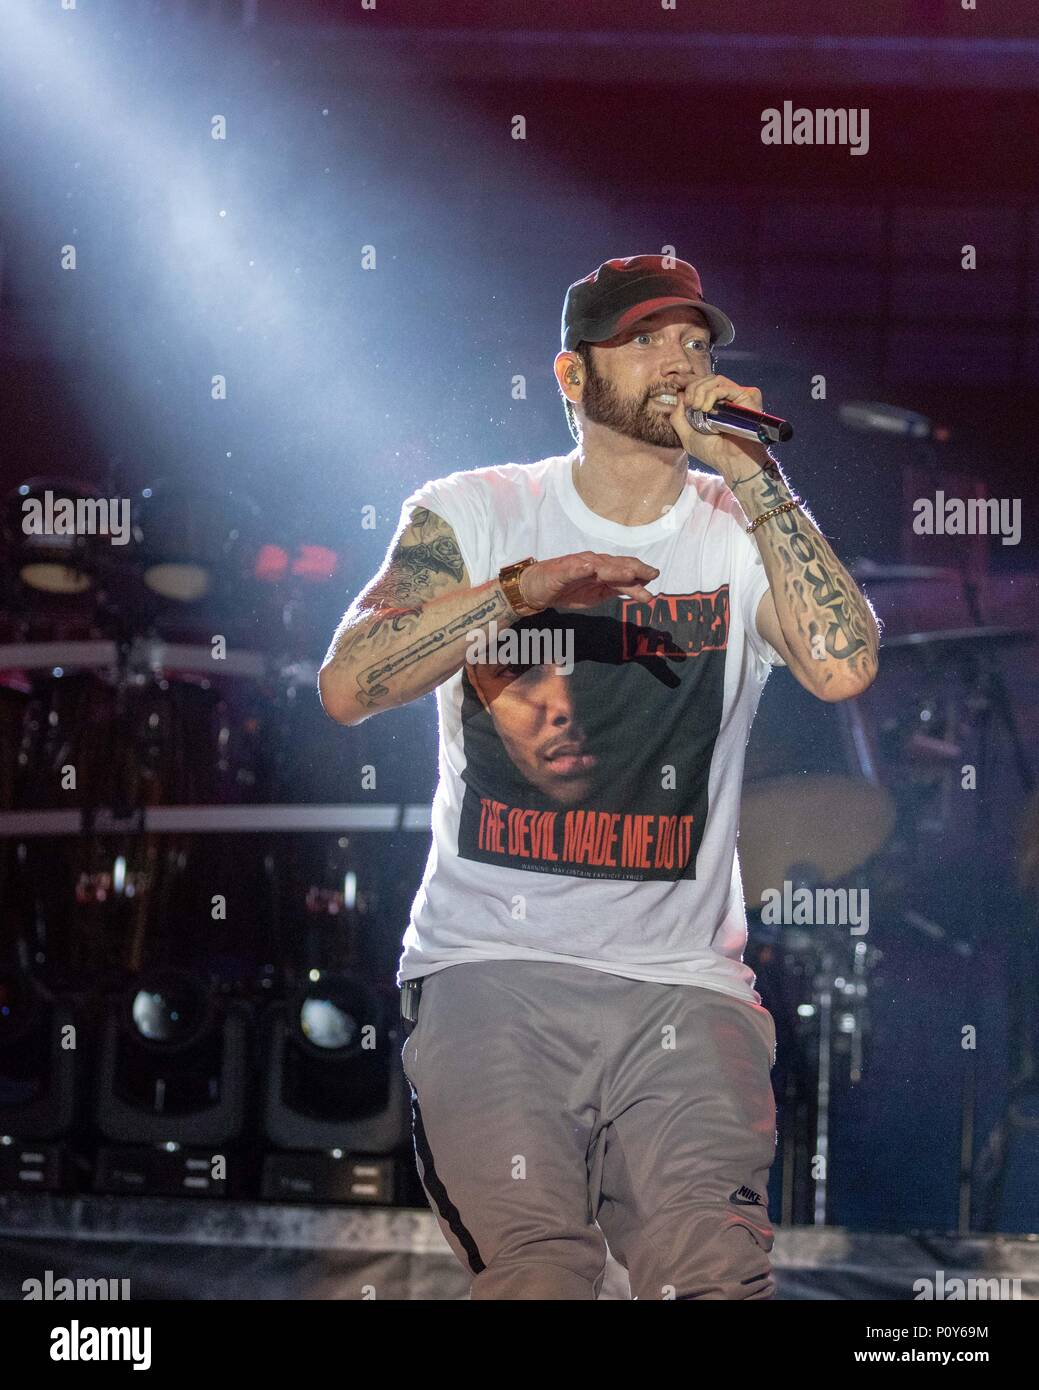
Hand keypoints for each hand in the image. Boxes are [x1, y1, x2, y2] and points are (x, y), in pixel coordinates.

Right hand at [517, 552, 658, 612]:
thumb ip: (613, 589)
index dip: (639, 572)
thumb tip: (636, 587)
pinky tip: (590, 568)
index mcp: (602, 570)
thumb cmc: (566, 590)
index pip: (623, 570)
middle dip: (634, 569)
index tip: (654, 577)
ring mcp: (577, 566)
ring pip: (599, 566)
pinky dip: (581, 568)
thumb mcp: (595, 595)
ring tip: (629, 573)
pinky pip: (573, 569)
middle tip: (651, 574)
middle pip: (616, 565)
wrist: (536, 589)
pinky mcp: (561, 571)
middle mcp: (592, 564)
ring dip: (614, 569)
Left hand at [667, 373, 771, 482]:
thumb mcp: (687, 435)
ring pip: (714, 379)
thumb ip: (679, 416)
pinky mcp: (746, 396)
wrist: (731, 461)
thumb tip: (679, 395)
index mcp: (713, 406)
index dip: (686, 380)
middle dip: (692, 388)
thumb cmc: (712, 452)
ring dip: (699, 390)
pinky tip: (706, 409)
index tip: (672, 379)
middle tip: (689, 404)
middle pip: (705, 379)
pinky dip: (711, 394)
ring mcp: (736, 397)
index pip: (700, 385)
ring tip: (697, 407)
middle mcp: (725, 399)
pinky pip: (723, 386)